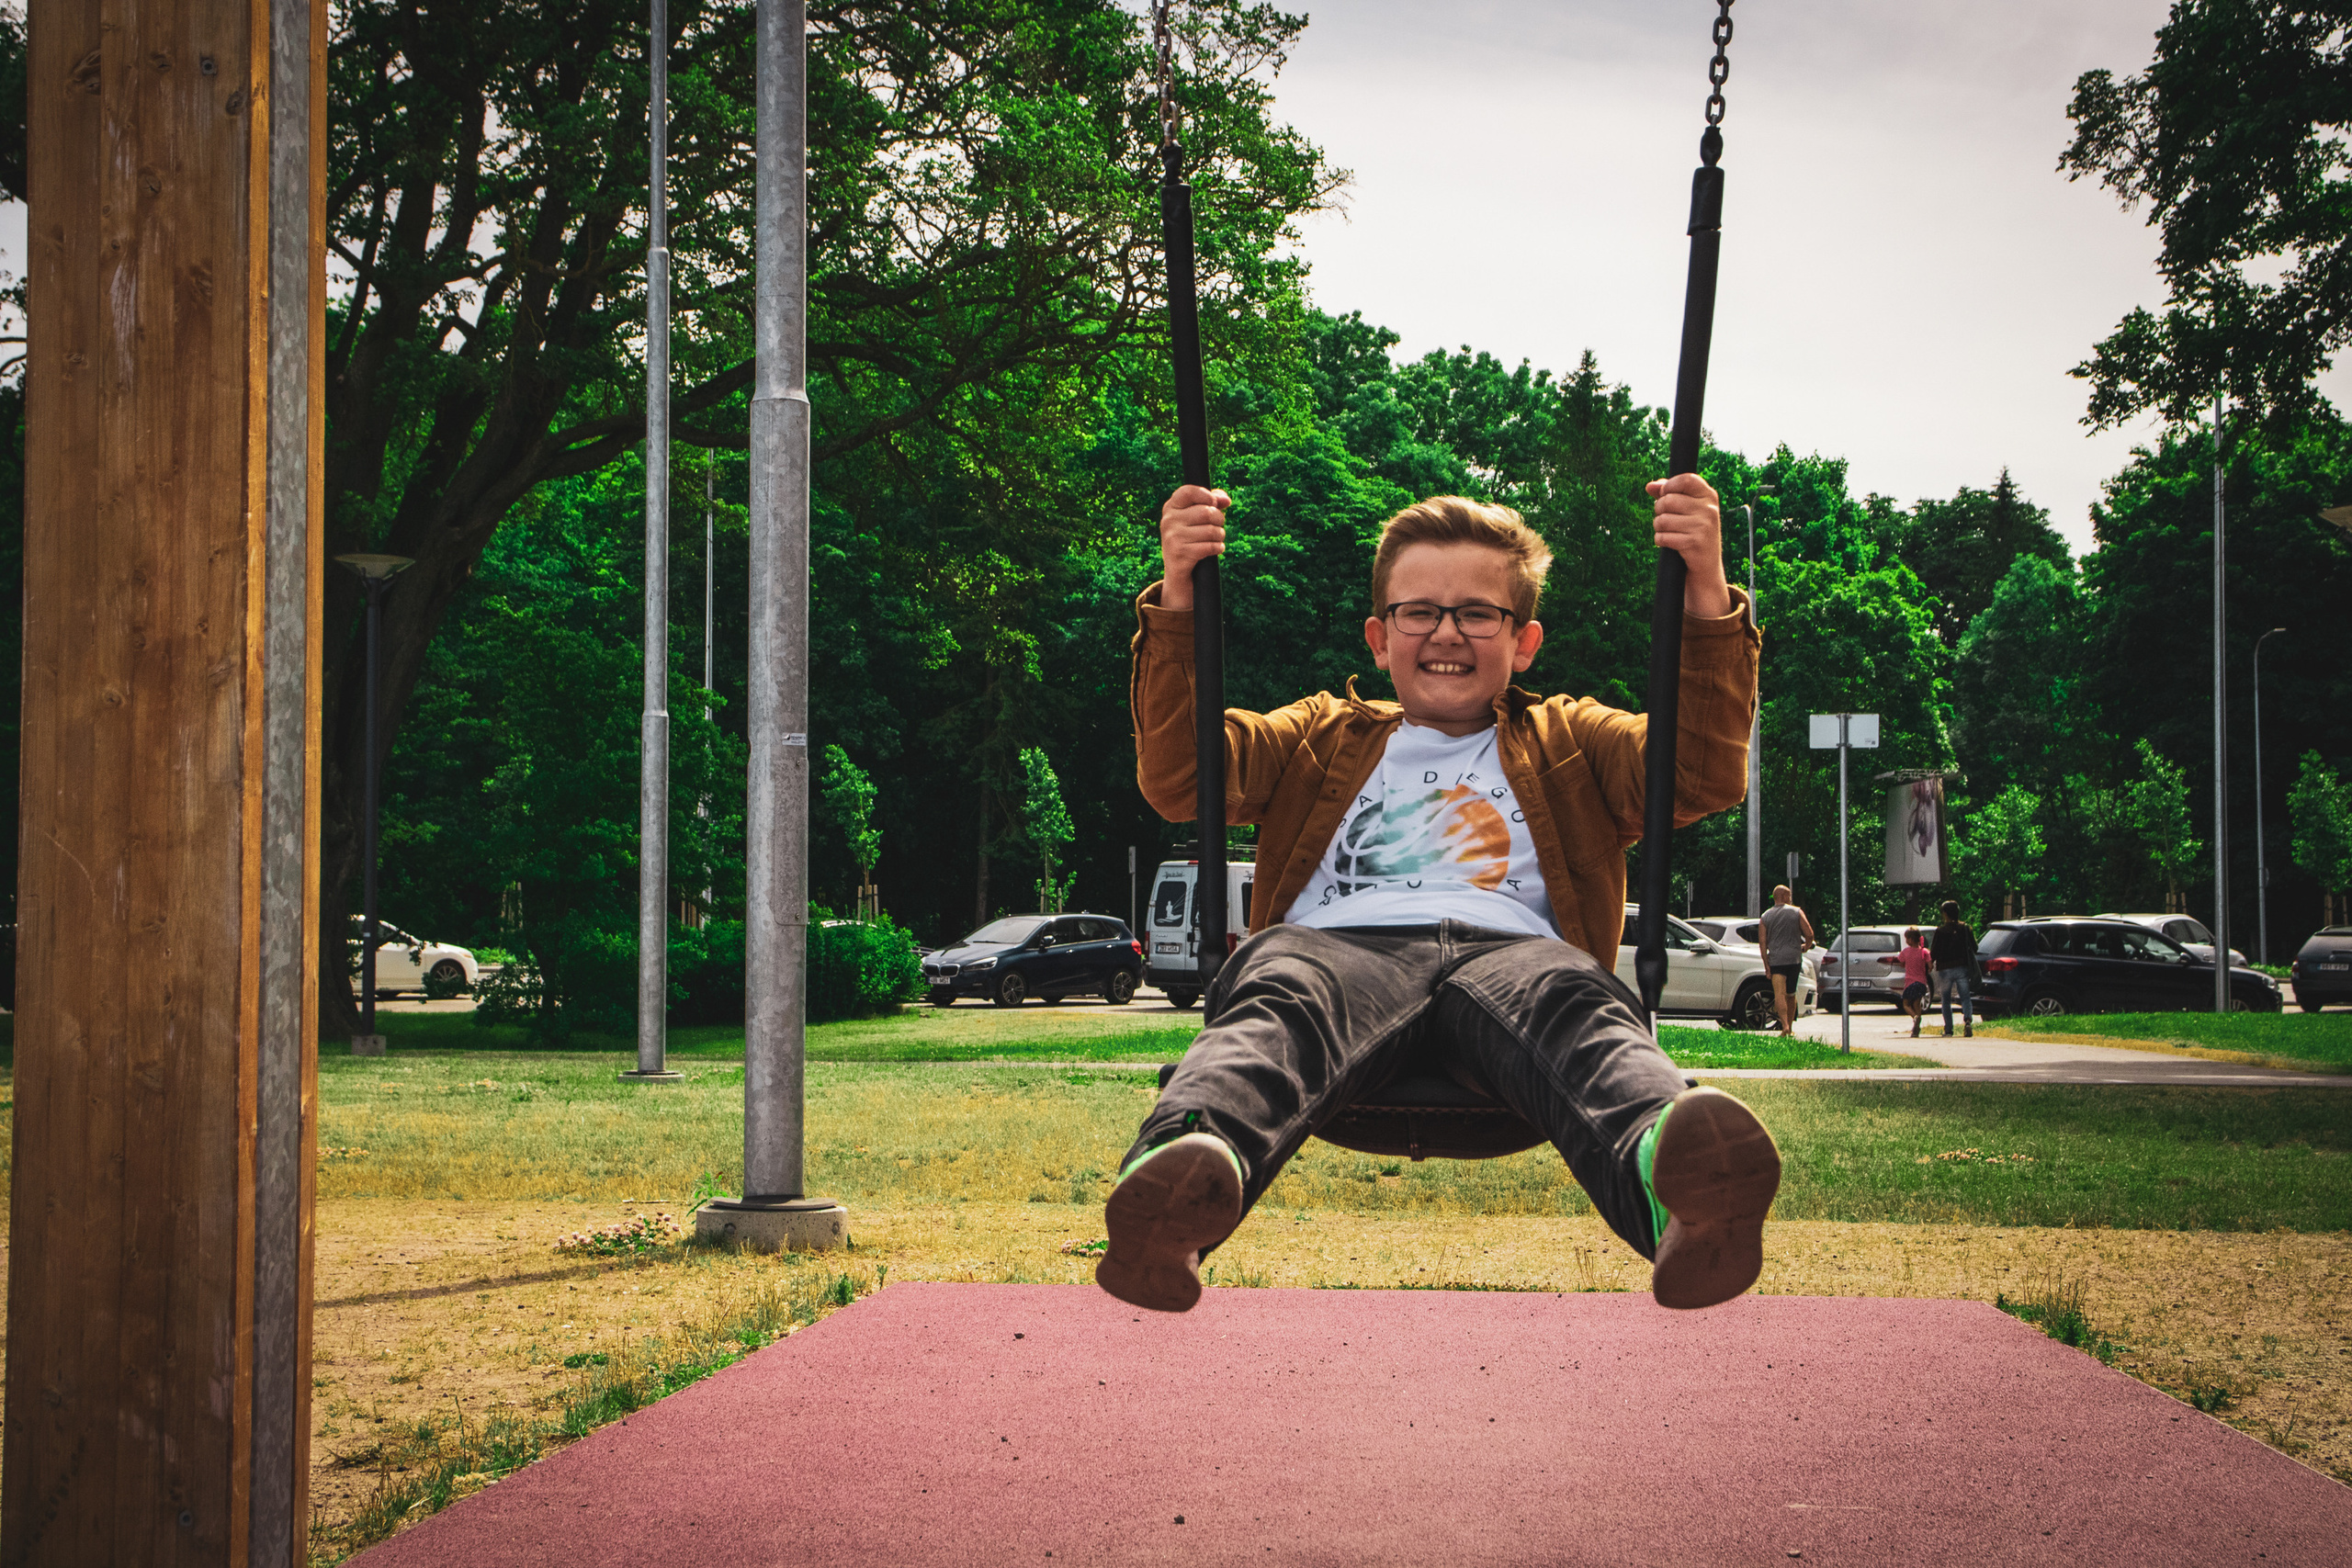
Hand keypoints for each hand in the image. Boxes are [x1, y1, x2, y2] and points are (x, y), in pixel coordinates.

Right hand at [1157, 484, 1229, 611]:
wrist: (1178, 571)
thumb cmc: (1191, 538)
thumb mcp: (1196, 518)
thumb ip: (1212, 502)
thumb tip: (1225, 500)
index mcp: (1171, 507)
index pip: (1188, 491)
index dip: (1206, 495)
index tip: (1214, 503)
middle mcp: (1168, 521)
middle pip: (1206, 512)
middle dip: (1219, 520)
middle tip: (1218, 527)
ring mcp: (1173, 537)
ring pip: (1211, 530)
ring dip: (1220, 536)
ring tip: (1216, 539)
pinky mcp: (1180, 553)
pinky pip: (1210, 546)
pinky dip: (1218, 548)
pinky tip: (1215, 549)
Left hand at [1646, 472, 1731, 618]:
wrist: (1706, 564)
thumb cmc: (1693, 531)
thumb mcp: (1687, 509)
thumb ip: (1668, 493)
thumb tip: (1650, 486)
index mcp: (1709, 496)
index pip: (1686, 479)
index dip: (1669, 486)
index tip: (1665, 495)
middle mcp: (1709, 509)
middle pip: (1668, 500)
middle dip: (1659, 510)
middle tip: (1665, 519)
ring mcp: (1703, 526)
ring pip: (1663, 519)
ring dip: (1659, 528)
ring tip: (1668, 532)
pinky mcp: (1694, 542)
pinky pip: (1663, 537)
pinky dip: (1660, 541)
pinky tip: (1669, 543)